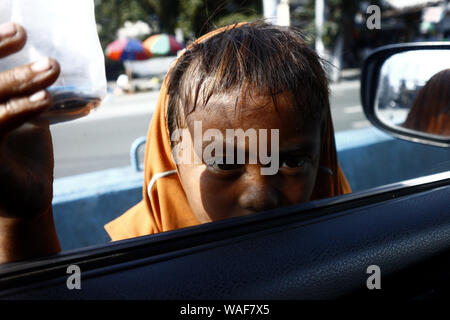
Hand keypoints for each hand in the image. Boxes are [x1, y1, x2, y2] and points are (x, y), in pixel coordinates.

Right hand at [0, 22, 60, 262]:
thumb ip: (19, 90)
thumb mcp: (19, 113)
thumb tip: (40, 54)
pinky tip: (45, 99)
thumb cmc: (23, 153)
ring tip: (51, 67)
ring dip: (19, 79)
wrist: (27, 197)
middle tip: (23, 32)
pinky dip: (21, 110)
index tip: (15, 28)